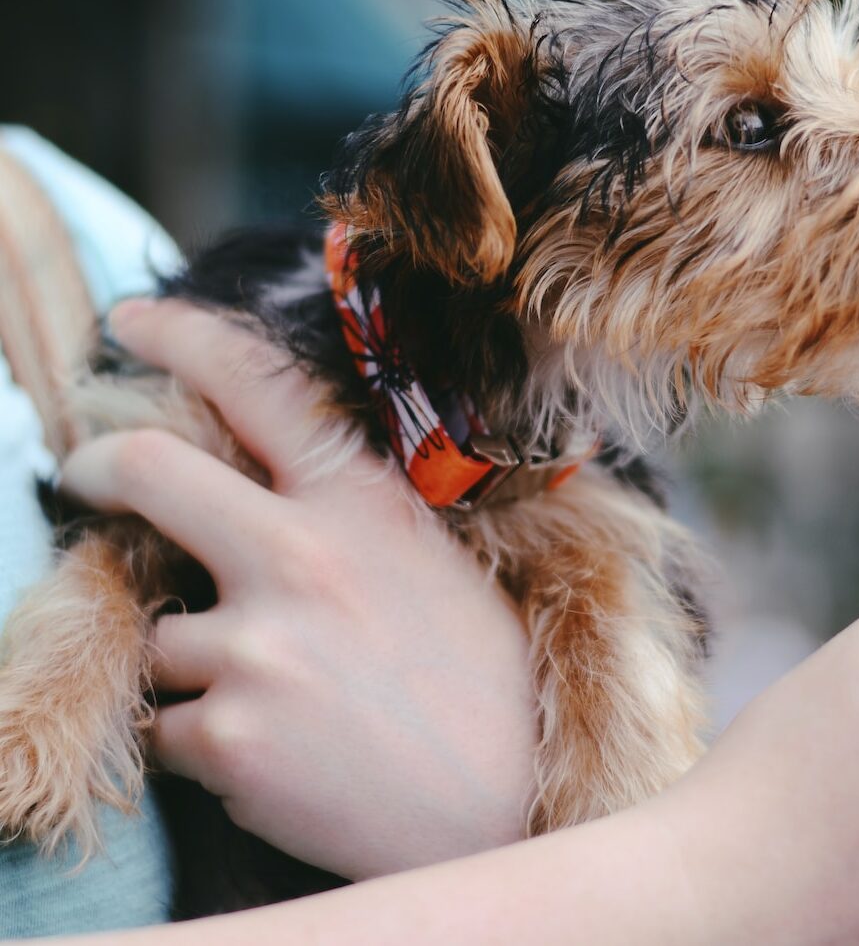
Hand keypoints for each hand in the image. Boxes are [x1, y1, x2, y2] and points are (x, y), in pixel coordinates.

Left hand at [61, 298, 535, 879]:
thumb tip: (263, 496)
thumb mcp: (431, 563)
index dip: (183, 336)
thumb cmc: (486, 679)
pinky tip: (278, 755)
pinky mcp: (228, 735)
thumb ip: (347, 520)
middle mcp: (300, 557)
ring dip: (195, 664)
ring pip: (159, 633)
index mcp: (362, 504)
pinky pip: (165, 726)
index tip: (131, 322)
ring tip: (281, 702)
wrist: (509, 803)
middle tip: (82, 471)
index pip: (258, 385)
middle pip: (150, 469)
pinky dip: (200, 740)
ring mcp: (258, 646)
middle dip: (96, 464)